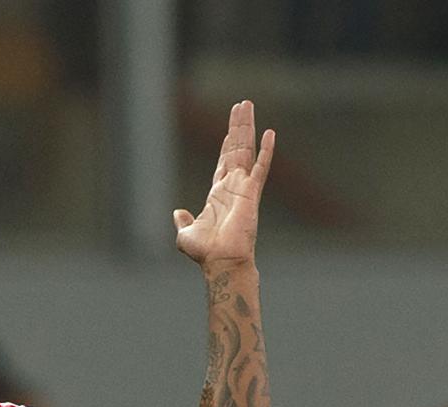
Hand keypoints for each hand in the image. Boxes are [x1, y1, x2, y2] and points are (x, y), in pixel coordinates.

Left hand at [173, 101, 274, 271]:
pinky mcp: (252, 193)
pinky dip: (266, 150)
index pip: (223, 162)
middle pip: (236, 148)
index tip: (229, 128)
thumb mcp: (185, 234)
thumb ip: (183, 221)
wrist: (220, 261)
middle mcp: (233, 186)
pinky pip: (261, 167)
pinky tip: (270, 133)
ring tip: (248, 105)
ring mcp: (244, 187)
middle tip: (242, 104)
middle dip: (238, 126)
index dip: (226, 144)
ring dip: (247, 127)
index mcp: (218, 194)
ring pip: (246, 150)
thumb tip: (177, 213)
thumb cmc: (205, 252)